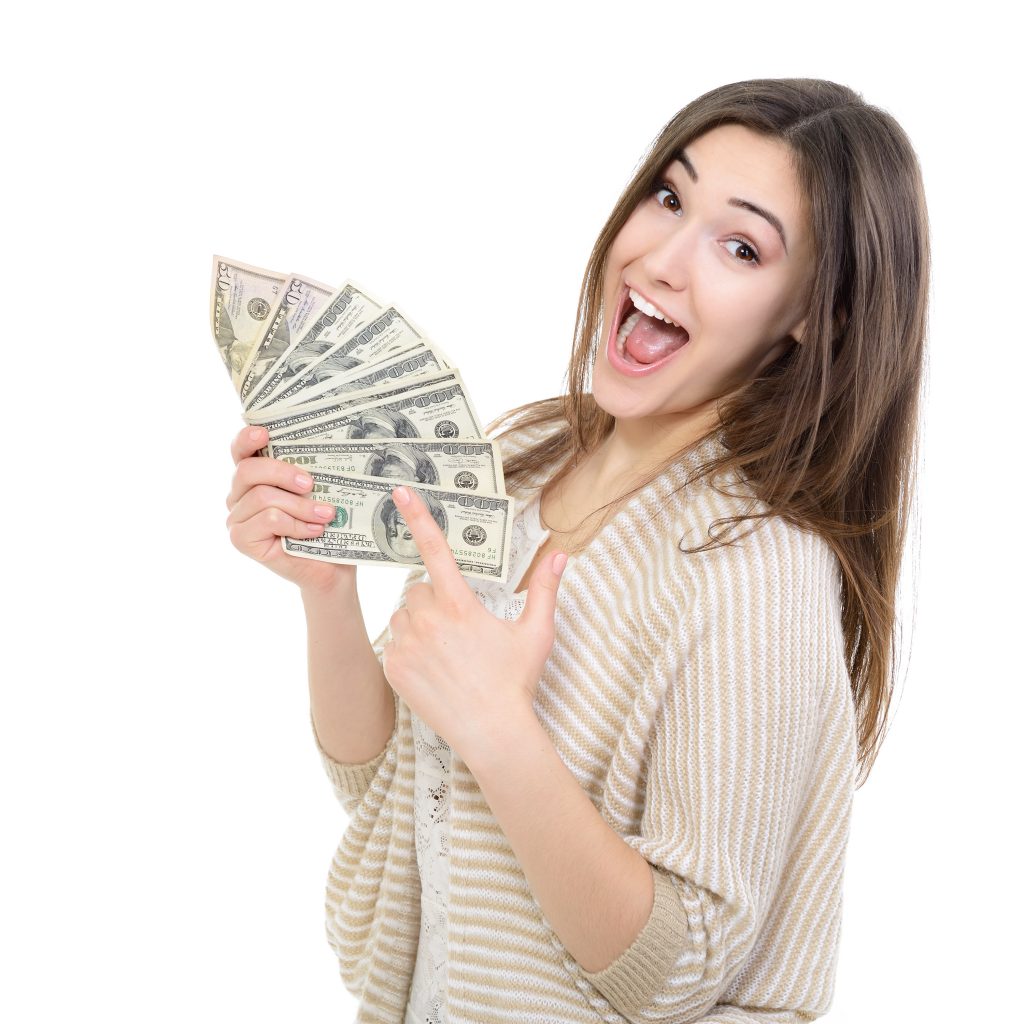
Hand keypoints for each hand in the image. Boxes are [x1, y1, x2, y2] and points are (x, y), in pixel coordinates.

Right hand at [225, 425, 354, 593]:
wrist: (330, 567)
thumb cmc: (323, 524)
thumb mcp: (317, 492)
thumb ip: (306, 471)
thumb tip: (319, 447)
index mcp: (255, 476)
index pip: (240, 450)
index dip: (246, 438)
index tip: (265, 434)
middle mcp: (239, 494)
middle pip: (249, 470)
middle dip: (283, 472)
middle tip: (311, 483)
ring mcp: (237, 517)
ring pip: (263, 497)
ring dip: (300, 505)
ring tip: (326, 514)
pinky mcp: (241, 539)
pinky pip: (268, 519)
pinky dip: (297, 524)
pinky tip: (315, 531)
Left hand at [381, 484, 567, 764]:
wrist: (491, 733)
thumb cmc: (515, 682)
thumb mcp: (536, 633)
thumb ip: (543, 589)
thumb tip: (560, 555)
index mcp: (461, 606)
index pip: (435, 551)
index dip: (418, 517)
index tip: (400, 492)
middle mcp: (428, 621)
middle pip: (417, 589)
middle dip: (433, 599)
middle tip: (457, 626)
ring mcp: (406, 645)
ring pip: (401, 615)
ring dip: (417, 622)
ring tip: (445, 651)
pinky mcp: (393, 667)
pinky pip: (392, 643)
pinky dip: (407, 649)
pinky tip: (432, 668)